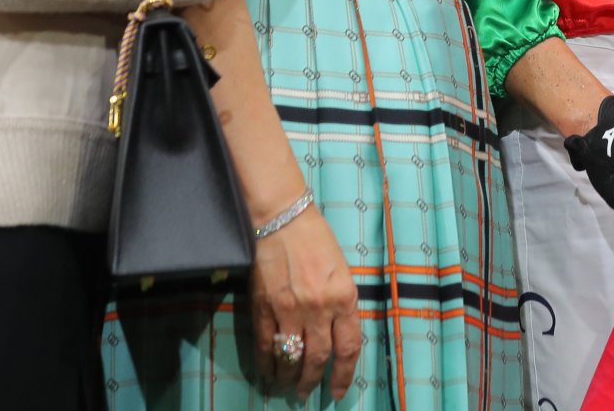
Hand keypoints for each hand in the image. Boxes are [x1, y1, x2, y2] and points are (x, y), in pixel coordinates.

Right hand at [249, 203, 362, 400]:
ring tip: (288, 388)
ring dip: (289, 378)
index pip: (348, 347)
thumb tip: (337, 336)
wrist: (283, 220)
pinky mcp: (264, 308)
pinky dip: (266, 364)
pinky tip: (268, 374)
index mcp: (344, 298)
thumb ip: (341, 304)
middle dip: (313, 382)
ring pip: (291, 357)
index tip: (337, 392)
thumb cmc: (317, 241)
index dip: (343, 375)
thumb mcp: (343, 272)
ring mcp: (290, 310)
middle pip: (318, 358)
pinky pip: (266, 346)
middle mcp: (320, 308)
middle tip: (306, 394)